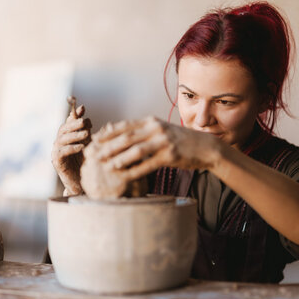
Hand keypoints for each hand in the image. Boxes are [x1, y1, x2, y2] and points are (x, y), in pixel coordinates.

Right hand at [51, 105, 91, 194]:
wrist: (82, 183)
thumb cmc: (88, 164)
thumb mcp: (93, 147)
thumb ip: (97, 137)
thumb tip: (108, 125)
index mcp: (68, 136)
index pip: (69, 122)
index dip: (75, 114)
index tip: (83, 108)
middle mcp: (60, 142)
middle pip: (64, 128)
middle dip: (75, 124)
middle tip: (85, 122)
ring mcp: (56, 151)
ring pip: (62, 138)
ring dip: (75, 135)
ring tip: (86, 134)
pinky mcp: (56, 161)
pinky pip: (62, 152)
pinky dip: (72, 148)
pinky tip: (81, 147)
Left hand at [80, 116, 219, 197]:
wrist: (206, 147)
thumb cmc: (181, 141)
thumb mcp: (162, 131)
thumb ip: (144, 133)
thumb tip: (123, 138)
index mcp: (151, 121)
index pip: (124, 126)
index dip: (107, 133)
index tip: (93, 140)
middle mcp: (156, 128)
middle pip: (126, 137)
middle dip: (108, 146)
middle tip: (93, 154)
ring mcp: (164, 141)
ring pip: (135, 150)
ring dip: (118, 158)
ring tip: (105, 166)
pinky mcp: (170, 155)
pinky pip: (148, 164)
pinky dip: (134, 170)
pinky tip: (124, 176)